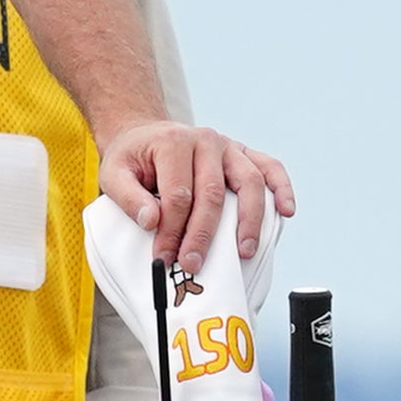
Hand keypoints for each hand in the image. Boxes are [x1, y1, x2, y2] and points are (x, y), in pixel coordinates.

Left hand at [98, 118, 295, 274]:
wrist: (145, 136)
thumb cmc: (132, 159)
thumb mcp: (114, 174)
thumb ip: (128, 198)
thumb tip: (153, 221)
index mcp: (173, 143)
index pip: (178, 195)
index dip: (171, 230)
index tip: (163, 258)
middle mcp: (206, 141)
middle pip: (212, 194)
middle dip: (203, 234)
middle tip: (194, 264)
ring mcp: (229, 146)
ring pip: (248, 183)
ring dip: (248, 220)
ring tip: (244, 251)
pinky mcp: (243, 153)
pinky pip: (270, 167)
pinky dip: (282, 188)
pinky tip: (287, 211)